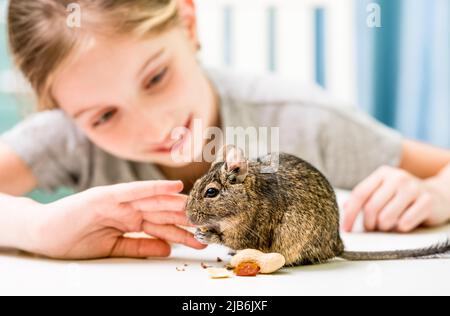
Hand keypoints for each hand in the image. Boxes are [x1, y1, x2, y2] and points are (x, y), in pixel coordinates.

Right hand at [27, 180, 205, 258]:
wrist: (42, 235)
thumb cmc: (74, 240)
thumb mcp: (113, 248)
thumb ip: (140, 247)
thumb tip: (167, 248)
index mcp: (130, 220)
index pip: (161, 225)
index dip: (182, 231)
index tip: (201, 236)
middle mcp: (128, 208)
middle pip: (163, 212)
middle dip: (186, 218)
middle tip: (209, 221)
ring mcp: (118, 200)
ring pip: (154, 200)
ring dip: (178, 203)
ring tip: (200, 207)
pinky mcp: (106, 195)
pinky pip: (134, 190)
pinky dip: (154, 188)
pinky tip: (173, 186)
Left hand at [343, 166, 449, 232]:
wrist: (438, 195)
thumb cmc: (403, 197)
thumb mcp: (383, 191)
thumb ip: (365, 197)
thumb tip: (345, 207)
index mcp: (382, 174)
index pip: (360, 194)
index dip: (349, 214)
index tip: (345, 229)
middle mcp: (397, 177)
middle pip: (371, 207)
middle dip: (368, 224)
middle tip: (372, 228)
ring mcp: (413, 188)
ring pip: (386, 217)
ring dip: (384, 227)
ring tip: (389, 225)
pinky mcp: (427, 201)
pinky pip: (404, 223)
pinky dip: (401, 228)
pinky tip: (405, 223)